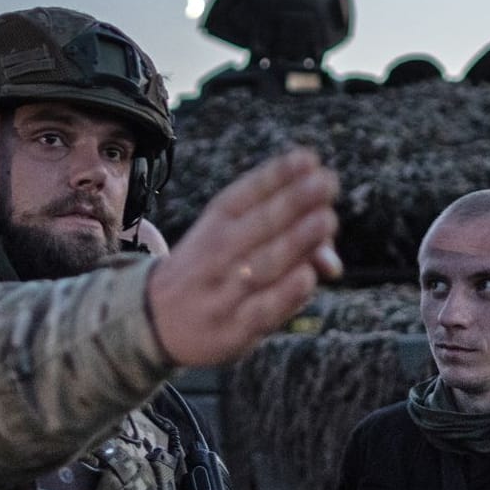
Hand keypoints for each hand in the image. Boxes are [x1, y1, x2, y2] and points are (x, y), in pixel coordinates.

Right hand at [146, 148, 341, 366]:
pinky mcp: (233, 331)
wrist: (157, 320)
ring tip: (326, 220)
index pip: (245, 194)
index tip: (308, 159)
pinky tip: (308, 276)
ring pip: (263, 265)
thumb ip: (286, 238)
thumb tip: (333, 261)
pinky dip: (285, 294)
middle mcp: (215, 255)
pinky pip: (262, 310)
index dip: (277, 176)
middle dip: (293, 203)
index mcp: (216, 223)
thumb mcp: (233, 240)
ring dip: (296, 242)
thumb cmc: (215, 270)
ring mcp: (223, 293)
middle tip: (325, 183)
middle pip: (258, 226)